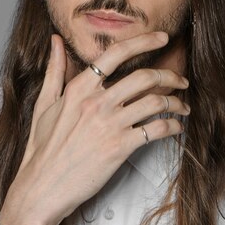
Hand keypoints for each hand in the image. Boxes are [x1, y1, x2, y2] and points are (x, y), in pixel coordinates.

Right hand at [0, 31, 189, 224]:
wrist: (42, 187)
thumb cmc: (42, 148)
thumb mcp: (44, 104)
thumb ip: (54, 69)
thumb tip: (56, 40)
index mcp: (79, 88)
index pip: (116, 54)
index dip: (143, 41)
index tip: (161, 37)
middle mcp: (96, 102)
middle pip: (144, 77)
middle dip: (170, 75)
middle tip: (181, 79)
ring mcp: (109, 125)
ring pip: (155, 102)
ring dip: (175, 102)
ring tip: (183, 106)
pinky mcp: (119, 148)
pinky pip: (156, 130)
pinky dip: (172, 126)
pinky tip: (175, 127)